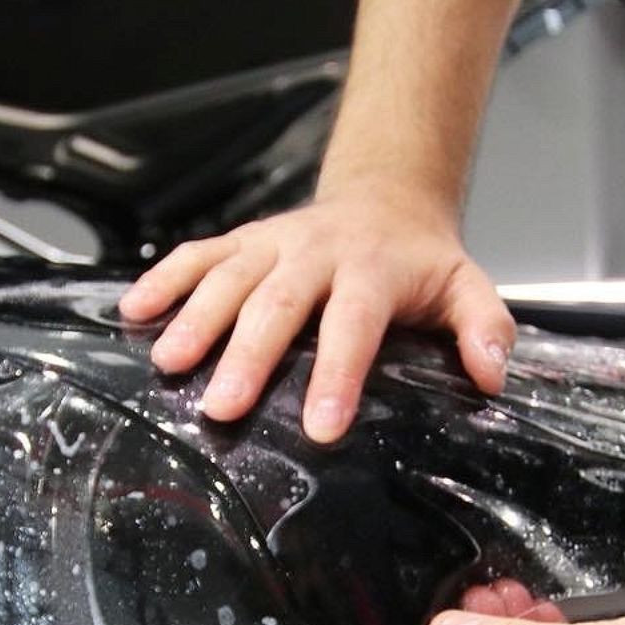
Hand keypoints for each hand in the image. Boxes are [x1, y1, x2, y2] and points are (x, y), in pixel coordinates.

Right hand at [117, 182, 513, 442]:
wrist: (385, 197)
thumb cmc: (419, 260)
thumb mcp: (467, 285)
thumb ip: (484, 328)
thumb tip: (490, 375)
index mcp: (373, 269)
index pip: (354, 324)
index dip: (337, 374)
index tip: (323, 427)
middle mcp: (315, 252)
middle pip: (277, 304)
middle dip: (247, 355)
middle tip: (222, 407)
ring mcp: (271, 243)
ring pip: (229, 278)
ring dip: (195, 320)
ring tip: (169, 365)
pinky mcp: (241, 240)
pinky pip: (197, 254)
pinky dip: (163, 279)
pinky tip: (133, 311)